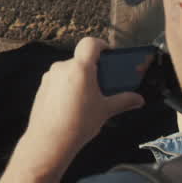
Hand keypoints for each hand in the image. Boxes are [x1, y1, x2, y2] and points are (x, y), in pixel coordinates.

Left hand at [0, 37, 144, 182]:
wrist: (50, 139)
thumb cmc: (80, 123)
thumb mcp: (105, 110)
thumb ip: (123, 101)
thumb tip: (139, 99)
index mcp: (80, 68)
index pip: (90, 43)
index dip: (101, 45)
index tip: (109, 54)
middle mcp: (62, 67)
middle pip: (80, 60)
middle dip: (92, 69)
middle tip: (103, 84)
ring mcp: (49, 76)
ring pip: (68, 71)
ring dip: (79, 79)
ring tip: (88, 98)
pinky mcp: (42, 87)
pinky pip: (58, 80)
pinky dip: (67, 87)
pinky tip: (72, 105)